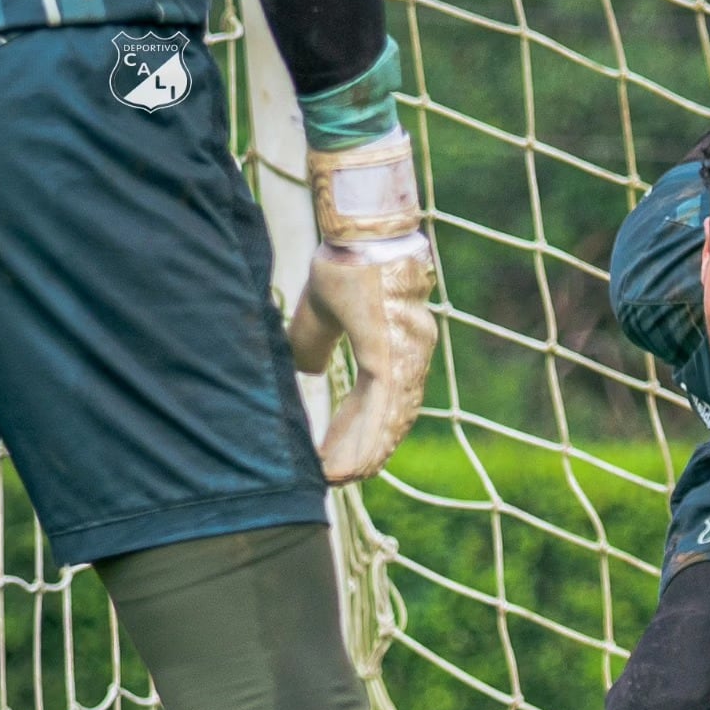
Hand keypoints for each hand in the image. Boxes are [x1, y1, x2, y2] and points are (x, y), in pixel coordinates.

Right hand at [288, 130, 436, 483]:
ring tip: (342, 481)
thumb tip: (303, 369)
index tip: (335, 454)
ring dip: (364, 452)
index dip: (356, 430)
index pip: (374, 400)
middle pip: (385, 417)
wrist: (360, 229)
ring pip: (387, 419)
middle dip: (360, 449)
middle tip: (337, 480)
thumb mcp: (321, 309)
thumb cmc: (345, 261)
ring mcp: (405, 356)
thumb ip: (313, 341)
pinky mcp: (394, 352)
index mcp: (389, 347)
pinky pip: (382, 407)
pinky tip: (353, 463)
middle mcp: (406, 357)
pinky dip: (367, 438)